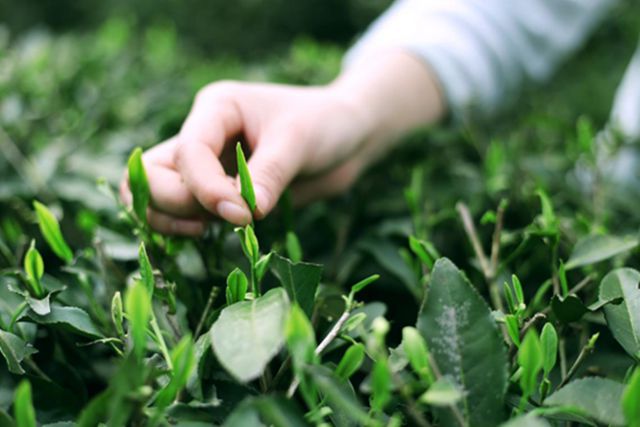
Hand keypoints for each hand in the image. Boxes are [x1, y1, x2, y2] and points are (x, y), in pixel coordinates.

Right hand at [120, 51, 444, 234]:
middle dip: (175, 203)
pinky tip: (214, 231)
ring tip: (209, 229)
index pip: (188, 152)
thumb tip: (242, 216)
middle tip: (218, 220)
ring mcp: (207, 165)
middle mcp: (203, 135)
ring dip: (173, 218)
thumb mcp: (298, 142)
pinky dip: (184, 227)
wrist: (346, 136)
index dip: (205, 188)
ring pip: (156, 195)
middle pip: (151, 173)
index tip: (242, 215)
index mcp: (216, 109)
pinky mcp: (217, 191)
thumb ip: (268, 175)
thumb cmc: (325, 123)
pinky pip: (181, 212)